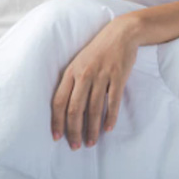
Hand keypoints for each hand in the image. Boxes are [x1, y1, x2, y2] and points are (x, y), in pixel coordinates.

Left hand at [51, 15, 139, 149]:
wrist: (121, 33)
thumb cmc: (98, 50)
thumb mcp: (79, 62)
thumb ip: (72, 82)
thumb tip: (66, 109)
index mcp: (71, 72)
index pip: (59, 101)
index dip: (57, 121)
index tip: (57, 137)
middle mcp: (84, 74)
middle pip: (75, 109)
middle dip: (74, 131)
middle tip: (75, 145)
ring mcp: (101, 75)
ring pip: (94, 108)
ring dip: (92, 128)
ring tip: (91, 141)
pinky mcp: (118, 76)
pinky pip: (112, 101)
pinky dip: (110, 117)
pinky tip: (108, 128)